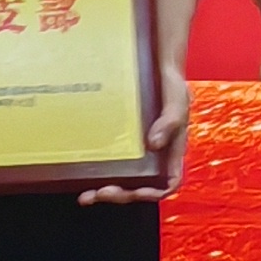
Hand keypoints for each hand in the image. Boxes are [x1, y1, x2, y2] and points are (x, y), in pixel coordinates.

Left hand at [83, 67, 190, 204]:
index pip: (167, 183)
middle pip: (141, 186)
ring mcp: (137, 150)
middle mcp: (155, 155)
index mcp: (171, 151)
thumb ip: (170, 121)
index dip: (152, 193)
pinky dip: (99, 170)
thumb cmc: (172, 85)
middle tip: (100, 193)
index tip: (136, 192)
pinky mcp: (122, 141)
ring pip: (124, 179)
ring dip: (106, 190)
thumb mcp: (177, 100)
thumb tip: (153, 144)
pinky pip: (112, 161)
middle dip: (121, 194)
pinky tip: (83, 171)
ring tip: (86, 195)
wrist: (157, 66)